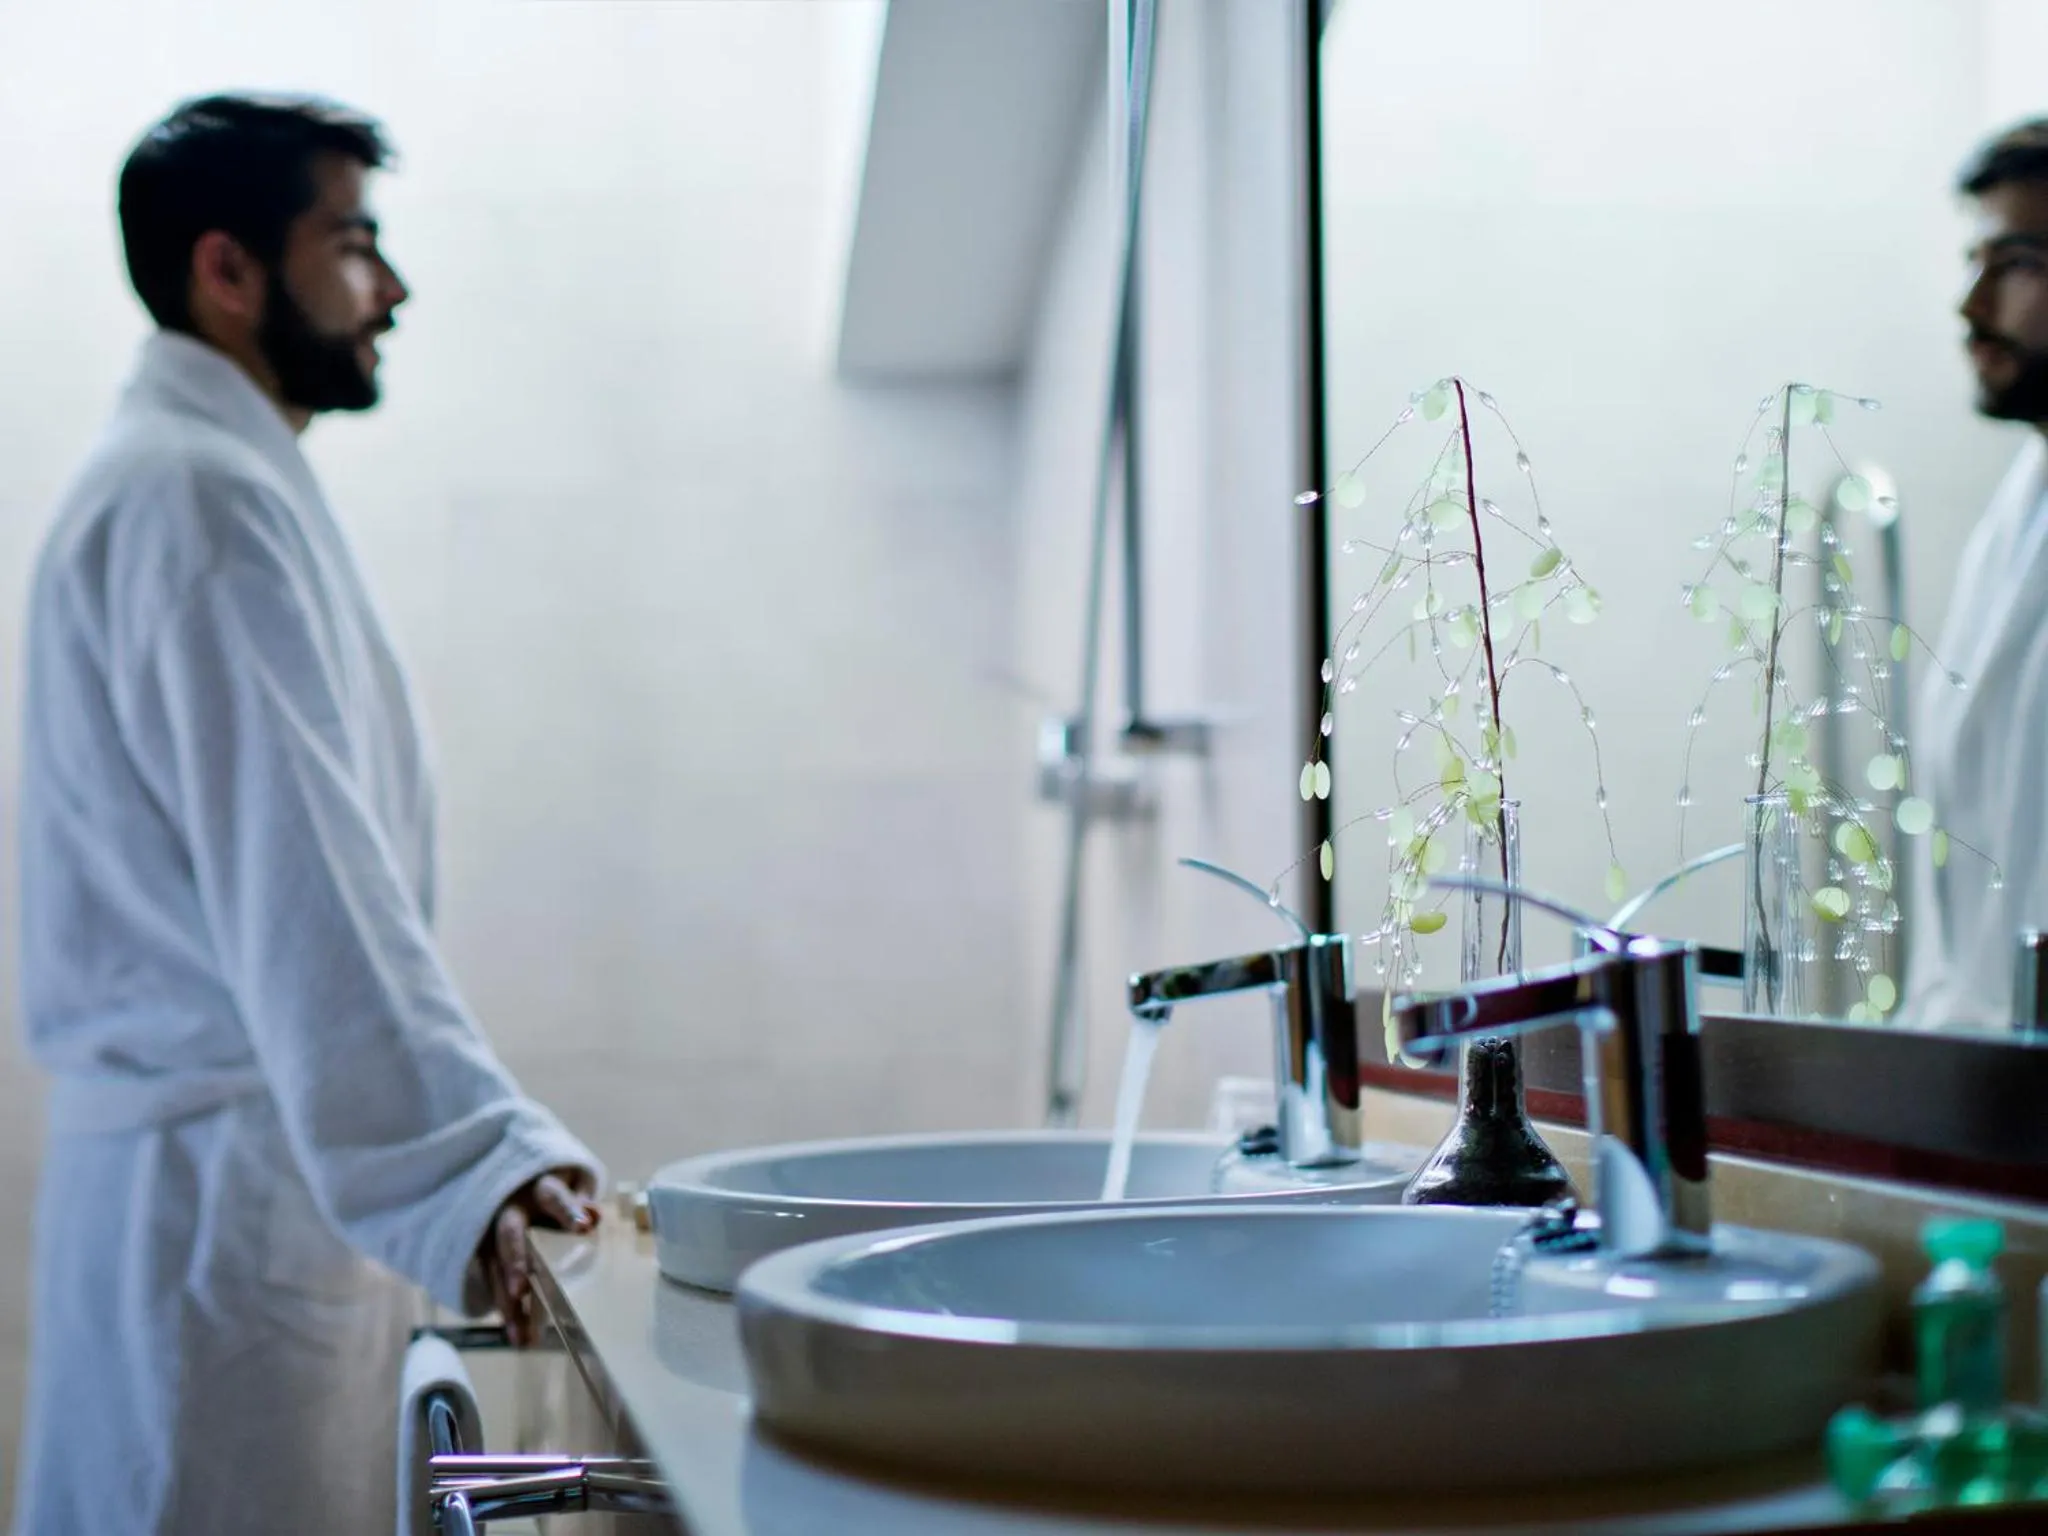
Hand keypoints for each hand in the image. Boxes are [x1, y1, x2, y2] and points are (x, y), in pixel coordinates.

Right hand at [479, 1169, 598, 1346]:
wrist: (517, 1186)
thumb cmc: (554, 1191)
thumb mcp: (572, 1187)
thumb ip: (581, 1202)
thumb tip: (592, 1216)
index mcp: (539, 1187)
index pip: (552, 1195)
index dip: (566, 1210)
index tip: (584, 1227)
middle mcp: (509, 1209)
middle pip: (509, 1233)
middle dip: (514, 1261)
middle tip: (519, 1291)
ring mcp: (491, 1232)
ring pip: (494, 1265)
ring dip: (506, 1302)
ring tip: (521, 1336)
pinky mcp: (483, 1254)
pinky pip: (490, 1282)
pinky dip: (503, 1309)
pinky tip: (515, 1334)